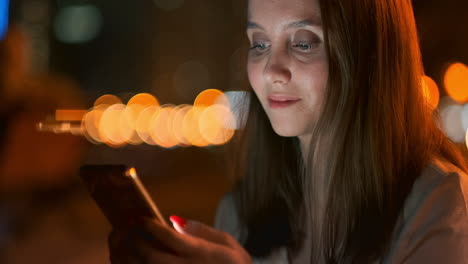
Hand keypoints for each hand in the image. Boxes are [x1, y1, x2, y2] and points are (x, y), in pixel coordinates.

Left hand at [108, 216, 251, 263]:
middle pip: (149, 256)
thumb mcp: (228, 243)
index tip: (140, 218)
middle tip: (126, 226)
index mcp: (201, 254)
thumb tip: (174, 221)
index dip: (149, 226)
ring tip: (120, 240)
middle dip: (133, 240)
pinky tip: (125, 258)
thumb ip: (202, 231)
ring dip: (125, 255)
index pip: (168, 237)